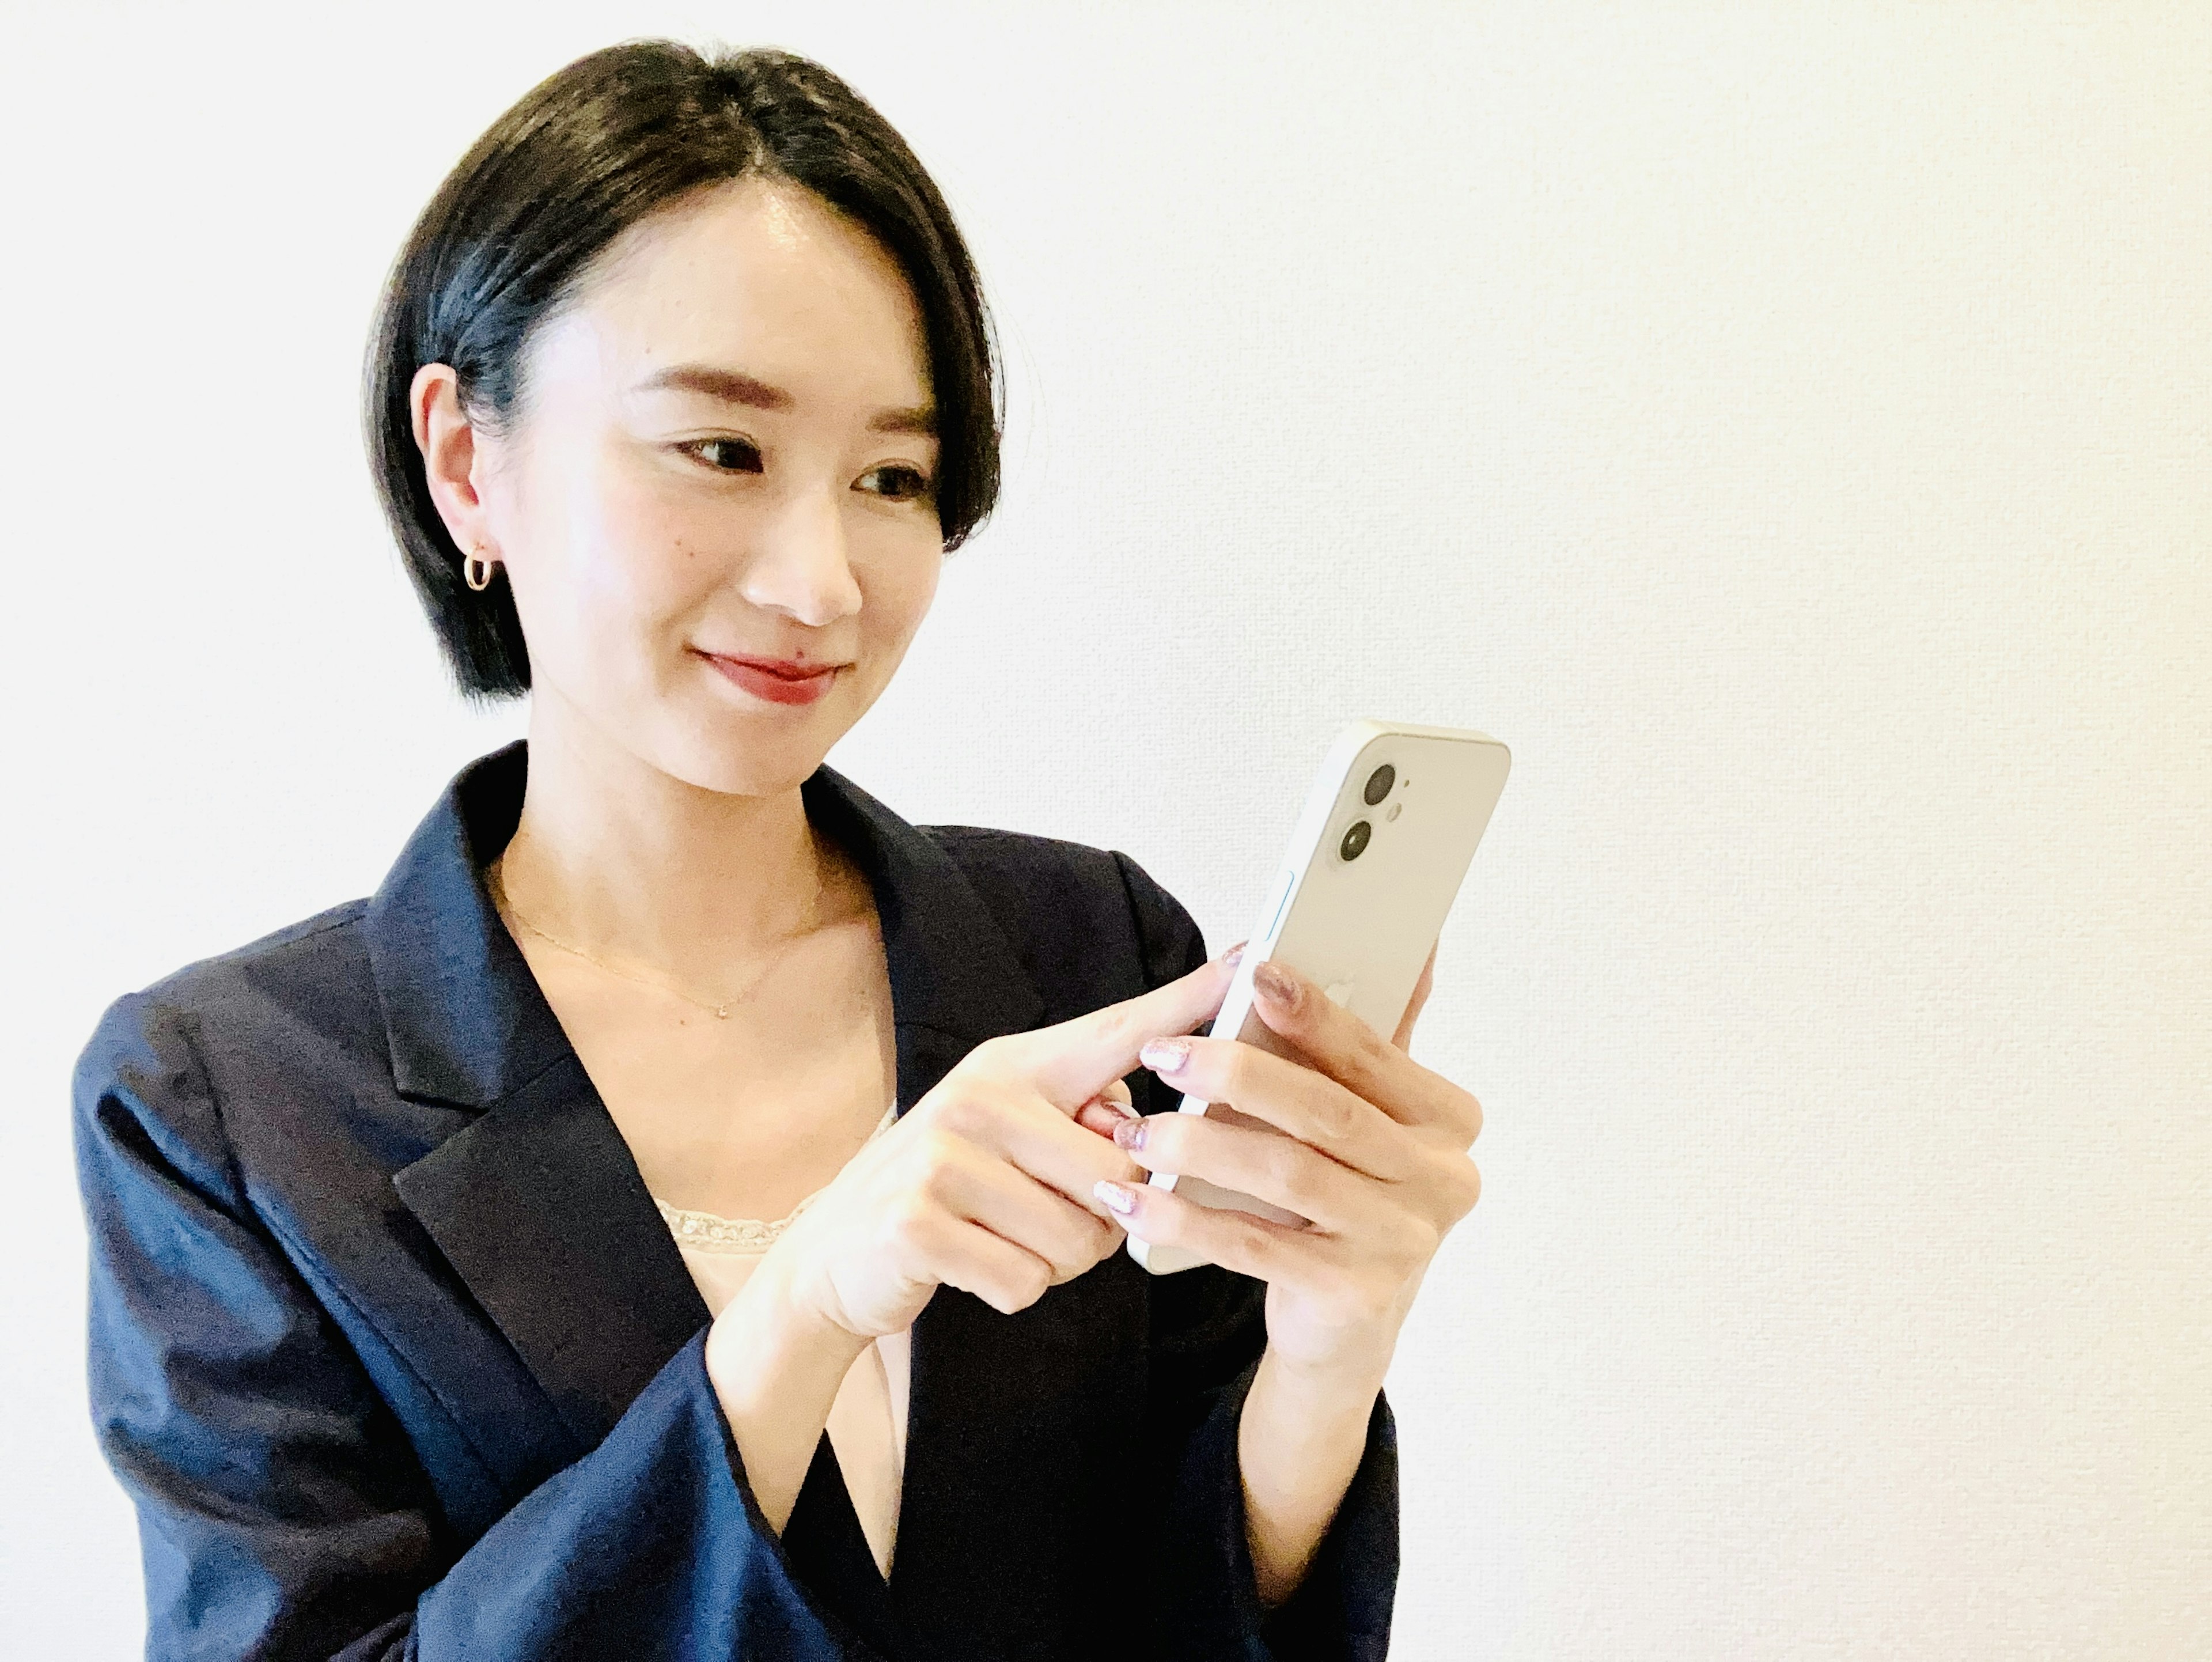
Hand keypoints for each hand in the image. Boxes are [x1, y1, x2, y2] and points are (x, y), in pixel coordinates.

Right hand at [754, 948, 1239, 1341]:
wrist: (838, 1253)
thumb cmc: (953, 1194)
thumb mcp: (1014, 1138)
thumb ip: (1082, 1124)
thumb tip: (1143, 1138)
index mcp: (1016, 1066)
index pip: (1120, 1031)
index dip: (1189, 1001)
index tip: (1251, 959)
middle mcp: (980, 1094)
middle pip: (1118, 1174)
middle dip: (1101, 1221)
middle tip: (1042, 1213)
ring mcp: (943, 1153)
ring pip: (1078, 1236)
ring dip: (1056, 1261)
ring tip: (1006, 1237)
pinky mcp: (917, 1218)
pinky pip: (1024, 1278)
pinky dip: (1011, 1289)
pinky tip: (972, 1265)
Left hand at [1096, 943, 1480, 1383]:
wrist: (1345, 1326)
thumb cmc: (1347, 1197)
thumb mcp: (1371, 1118)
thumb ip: (1382, 1040)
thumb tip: (1419, 943)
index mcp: (1448, 1121)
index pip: (1373, 1055)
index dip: (1312, 1013)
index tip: (1253, 972)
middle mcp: (1441, 1180)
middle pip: (1327, 1111)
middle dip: (1238, 1074)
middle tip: (1163, 1053)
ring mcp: (1401, 1242)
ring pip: (1287, 1174)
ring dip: (1199, 1145)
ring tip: (1136, 1129)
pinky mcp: (1353, 1294)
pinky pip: (1253, 1245)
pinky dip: (1187, 1217)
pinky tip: (1134, 1199)